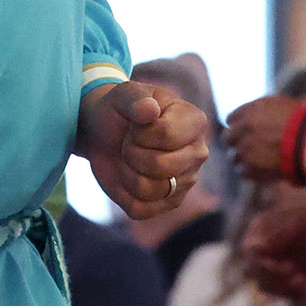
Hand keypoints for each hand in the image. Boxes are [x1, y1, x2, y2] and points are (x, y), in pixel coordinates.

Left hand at [78, 80, 210, 219]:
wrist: (106, 132)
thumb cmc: (121, 110)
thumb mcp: (123, 95)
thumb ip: (135, 98)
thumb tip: (150, 111)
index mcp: (195, 121)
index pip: (166, 135)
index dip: (139, 132)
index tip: (136, 125)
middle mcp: (198, 153)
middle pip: (160, 166)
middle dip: (131, 152)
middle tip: (130, 142)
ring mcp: (186, 181)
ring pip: (148, 190)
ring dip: (126, 172)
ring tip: (130, 158)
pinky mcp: (169, 204)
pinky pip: (140, 209)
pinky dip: (124, 194)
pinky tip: (129, 176)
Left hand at [224, 94, 303, 183]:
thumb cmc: (300, 121)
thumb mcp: (278, 103)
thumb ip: (257, 108)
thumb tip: (246, 113)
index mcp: (247, 113)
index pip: (230, 119)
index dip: (238, 125)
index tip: (246, 130)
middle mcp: (242, 131)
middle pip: (227, 138)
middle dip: (236, 141)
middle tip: (248, 145)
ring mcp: (245, 151)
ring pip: (234, 157)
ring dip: (243, 158)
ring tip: (259, 159)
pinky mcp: (251, 169)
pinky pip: (242, 172)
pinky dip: (251, 171)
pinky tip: (262, 169)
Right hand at [238, 185, 305, 300]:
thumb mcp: (296, 218)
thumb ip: (274, 232)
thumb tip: (254, 248)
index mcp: (260, 230)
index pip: (249, 252)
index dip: (261, 263)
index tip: (284, 264)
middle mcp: (267, 249)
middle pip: (255, 272)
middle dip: (271, 276)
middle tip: (292, 269)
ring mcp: (281, 264)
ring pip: (268, 285)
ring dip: (282, 287)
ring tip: (301, 280)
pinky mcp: (297, 277)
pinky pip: (289, 294)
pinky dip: (296, 293)